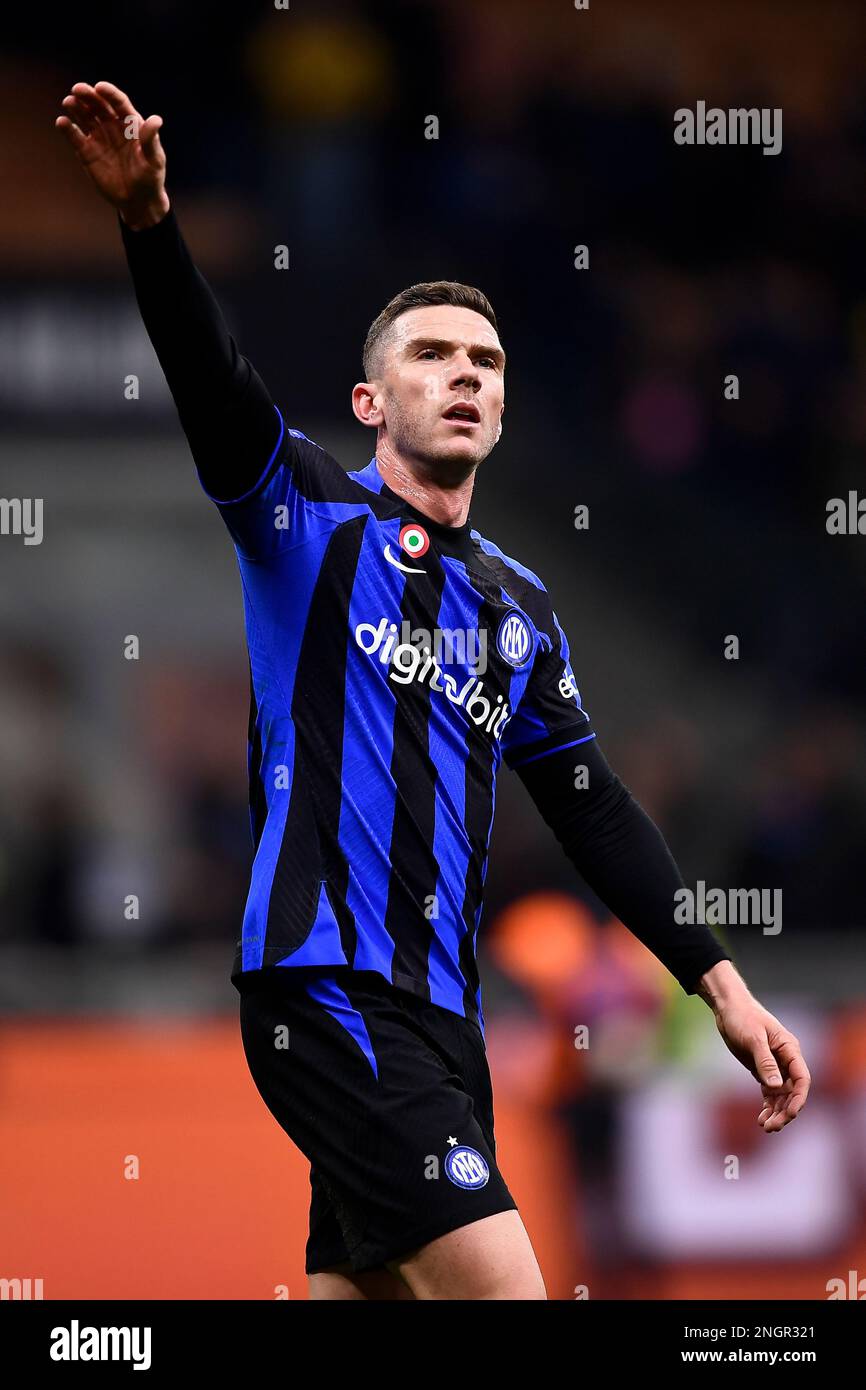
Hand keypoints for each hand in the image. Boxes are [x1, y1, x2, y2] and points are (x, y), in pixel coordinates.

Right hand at [56, 81, 168, 228]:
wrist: (138, 201)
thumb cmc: (150, 178)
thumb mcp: (154, 160)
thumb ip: (151, 140)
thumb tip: (156, 120)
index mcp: (130, 124)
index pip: (119, 103)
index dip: (109, 94)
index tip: (99, 87)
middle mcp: (112, 126)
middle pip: (98, 105)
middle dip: (88, 96)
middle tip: (77, 89)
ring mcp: (98, 138)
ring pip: (85, 117)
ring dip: (76, 107)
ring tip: (69, 102)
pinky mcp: (87, 152)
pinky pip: (75, 136)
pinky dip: (67, 129)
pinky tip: (62, 122)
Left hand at [698, 963, 810, 1131]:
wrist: (728, 1008)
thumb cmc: (742, 1017)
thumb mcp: (753, 1038)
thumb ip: (765, 1062)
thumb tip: (776, 1086)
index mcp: (789, 1050)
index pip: (802, 1079)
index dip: (799, 1099)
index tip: (791, 1114)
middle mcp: (786, 1060)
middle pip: (793, 1092)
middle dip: (785, 1111)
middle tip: (772, 1127)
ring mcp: (775, 1066)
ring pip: (782, 1095)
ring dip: (777, 1112)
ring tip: (765, 1127)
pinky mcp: (762, 1070)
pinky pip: (770, 1092)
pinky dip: (768, 1106)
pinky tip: (762, 1118)